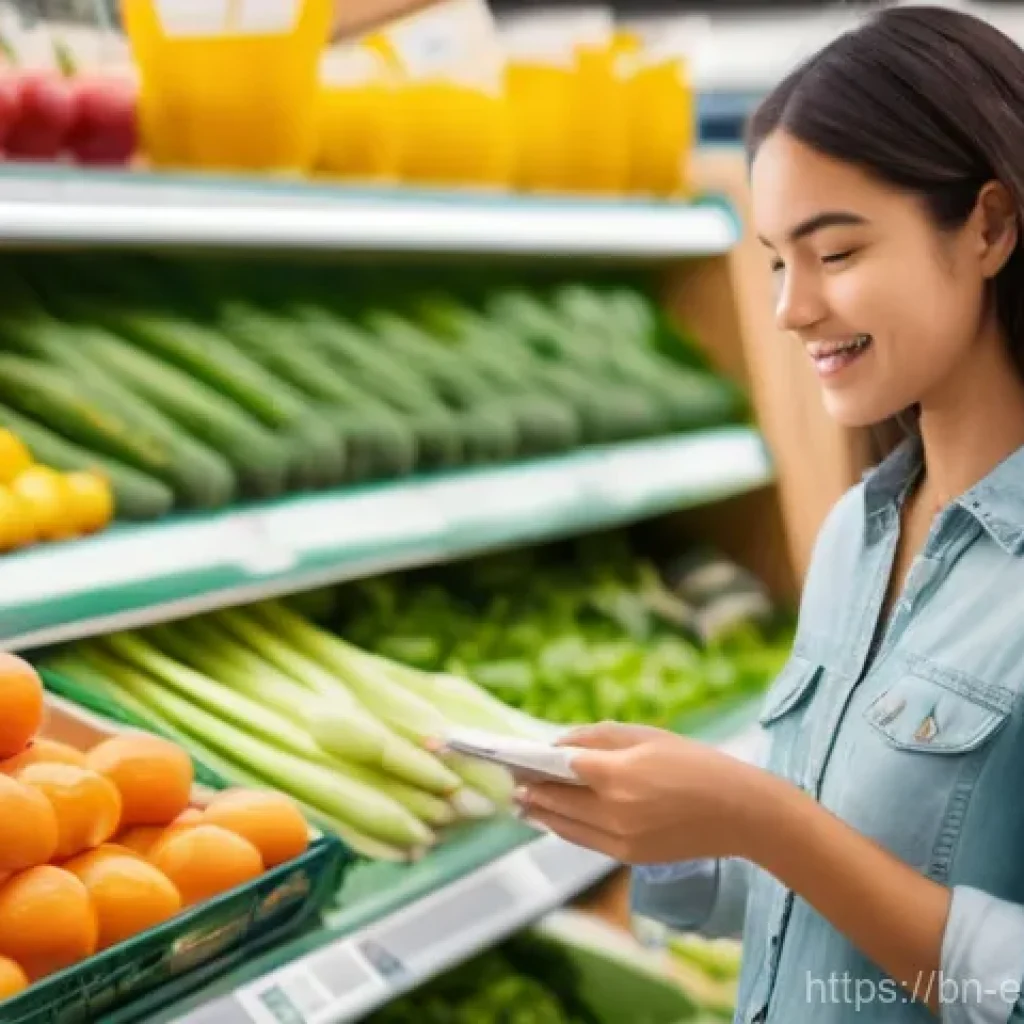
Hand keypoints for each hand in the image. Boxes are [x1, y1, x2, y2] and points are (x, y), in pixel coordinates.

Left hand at [514, 722, 769, 863]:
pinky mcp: (630, 857)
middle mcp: (615, 812)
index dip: (535, 762)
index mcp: (619, 776)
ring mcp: (621, 840)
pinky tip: (554, 818)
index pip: (562, 768)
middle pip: (557, 801)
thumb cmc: (697, 764)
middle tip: (510, 781)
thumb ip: (599, 737)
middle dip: (531, 790)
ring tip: (523, 803)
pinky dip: (565, 828)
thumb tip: (560, 744)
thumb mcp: (648, 736)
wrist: (741, 813)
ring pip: (566, 826)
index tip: (514, 757)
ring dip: (541, 814)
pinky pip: (585, 841)